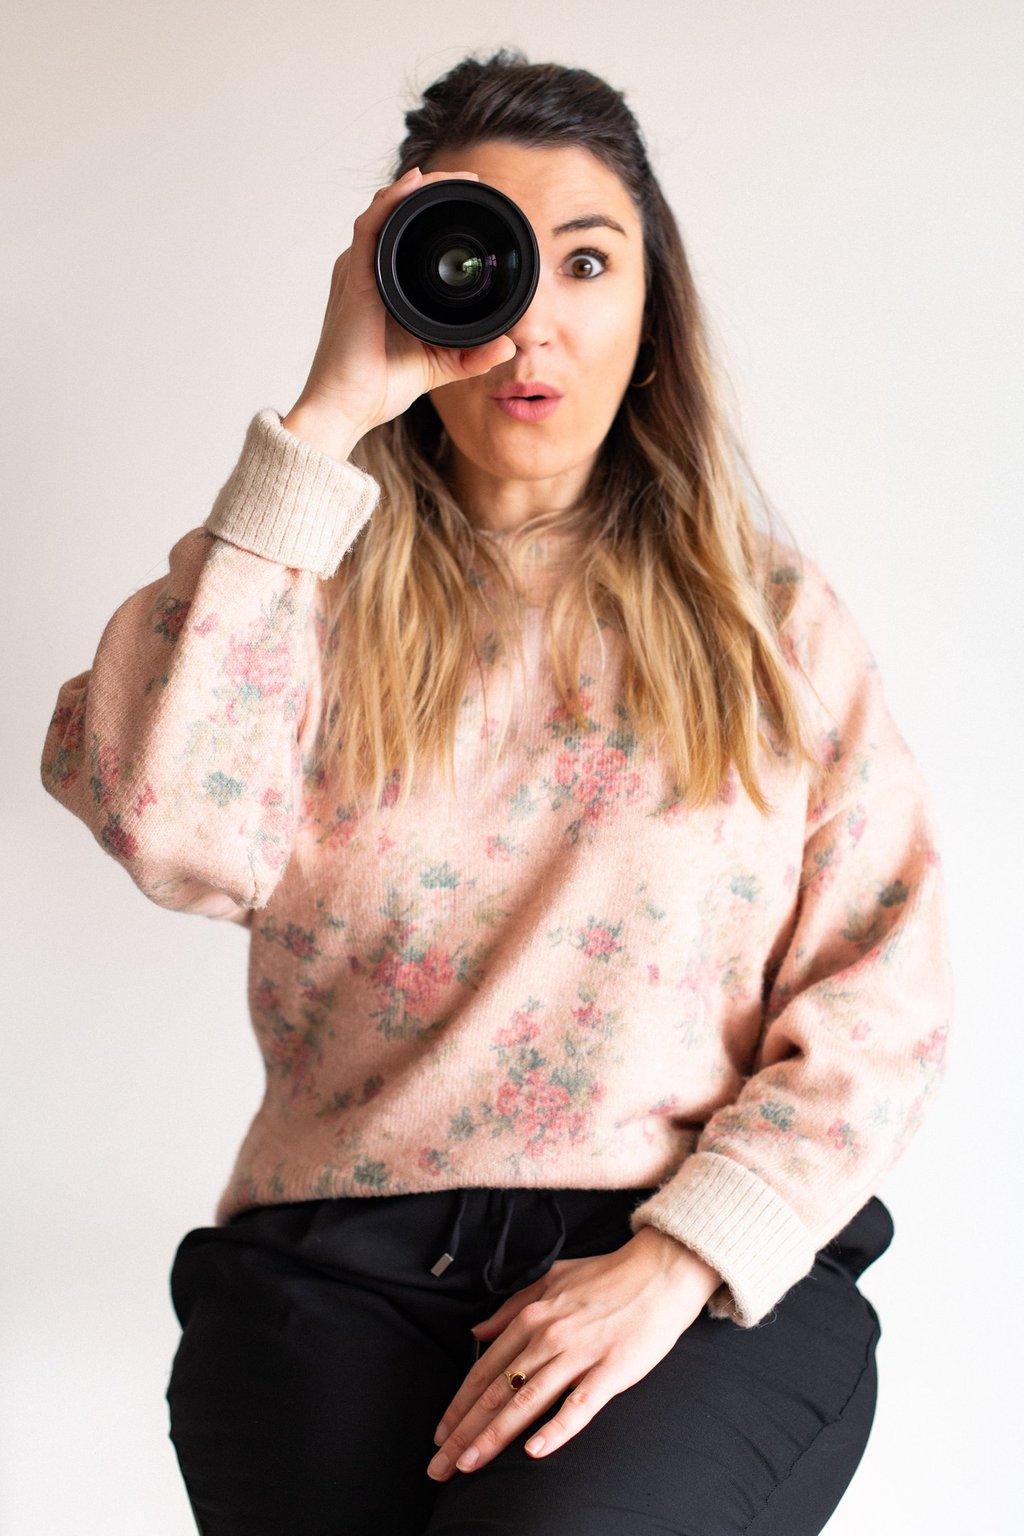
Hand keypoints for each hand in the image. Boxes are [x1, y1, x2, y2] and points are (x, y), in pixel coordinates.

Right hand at [286, 166, 517, 452]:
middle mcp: (368, 271)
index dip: (437, 213)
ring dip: (419, 188)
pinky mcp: (354, 277)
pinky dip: (393, 200)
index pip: (409, 236)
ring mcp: (358, 270)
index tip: (473, 205)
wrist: (346, 408)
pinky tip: (416, 185)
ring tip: (453, 179)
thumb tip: (508, 345)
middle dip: (433, 191)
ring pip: (386, 209)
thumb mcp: (438, 365)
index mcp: (385, 285)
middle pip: (398, 213)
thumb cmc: (378, 388)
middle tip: (470, 183)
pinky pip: (371, 224)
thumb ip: (472, 356)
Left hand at [425, 1226, 721, 1480]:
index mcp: (532, 1316)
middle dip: (464, 1432)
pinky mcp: (610, 1370)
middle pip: (496, 1392)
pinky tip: (534, 1452)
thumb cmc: (607, 1276)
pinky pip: (578, 1406)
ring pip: (526, 1402)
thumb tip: (478, 1331)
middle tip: (439, 1466)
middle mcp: (547, 1336)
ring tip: (468, 1465)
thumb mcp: (550, 1279)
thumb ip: (512, 1306)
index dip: (459, 1406)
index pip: (484, 1370)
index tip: (440, 1435)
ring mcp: (578, 1354)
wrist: (660, 1272)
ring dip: (493, 1437)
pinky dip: (555, 1430)